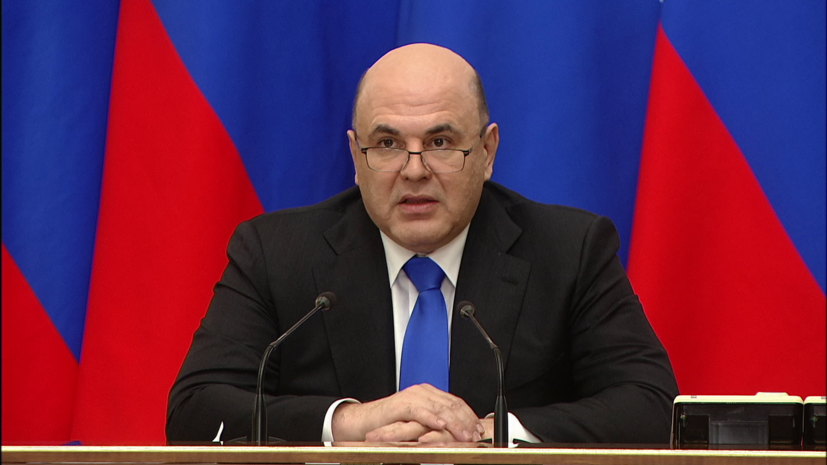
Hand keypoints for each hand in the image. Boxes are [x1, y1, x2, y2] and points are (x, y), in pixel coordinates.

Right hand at [331, 383, 483, 441]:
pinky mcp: (401, 404)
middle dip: (465, 421)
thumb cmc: (391, 424)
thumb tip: (457, 433)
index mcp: (429, 394)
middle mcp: (423, 392)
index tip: (478, 429)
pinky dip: (431, 418)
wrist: (366, 421)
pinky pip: (419, 411)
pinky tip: (441, 425)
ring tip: (464, 434)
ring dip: (453, 423)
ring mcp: (412, 397)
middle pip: (450, 405)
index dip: (468, 416)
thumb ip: (435, 423)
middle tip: (475, 434)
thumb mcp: (419, 423)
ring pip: (438, 408)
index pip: (455, 403)